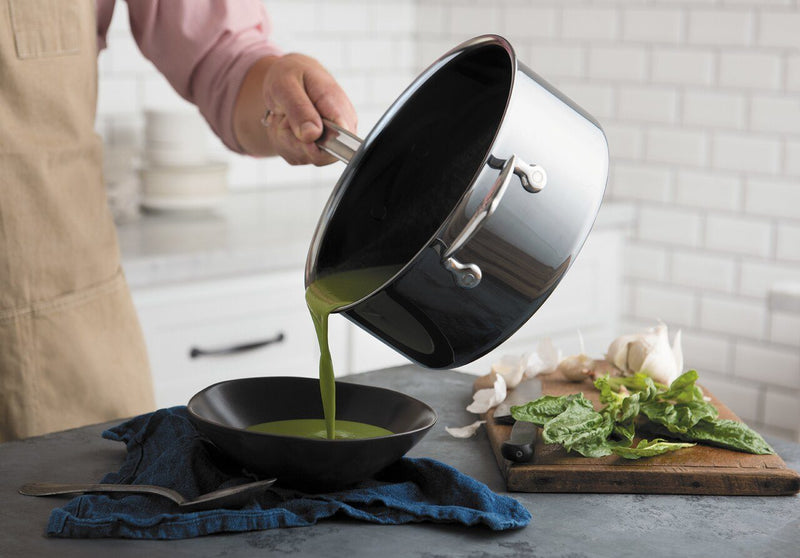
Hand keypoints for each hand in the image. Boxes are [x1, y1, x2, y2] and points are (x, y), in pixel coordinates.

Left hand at [234, 54, 356, 164]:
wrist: (291, 75)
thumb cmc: (290, 75)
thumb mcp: (285, 85)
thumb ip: (299, 109)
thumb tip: (313, 135)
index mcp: (338, 107)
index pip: (342, 141)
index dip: (317, 146)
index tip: (299, 132)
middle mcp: (342, 126)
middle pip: (322, 155)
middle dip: (294, 142)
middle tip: (285, 119)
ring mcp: (333, 138)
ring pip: (308, 158)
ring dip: (287, 141)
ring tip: (285, 118)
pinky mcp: (321, 147)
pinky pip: (301, 157)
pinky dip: (286, 144)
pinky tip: (287, 126)